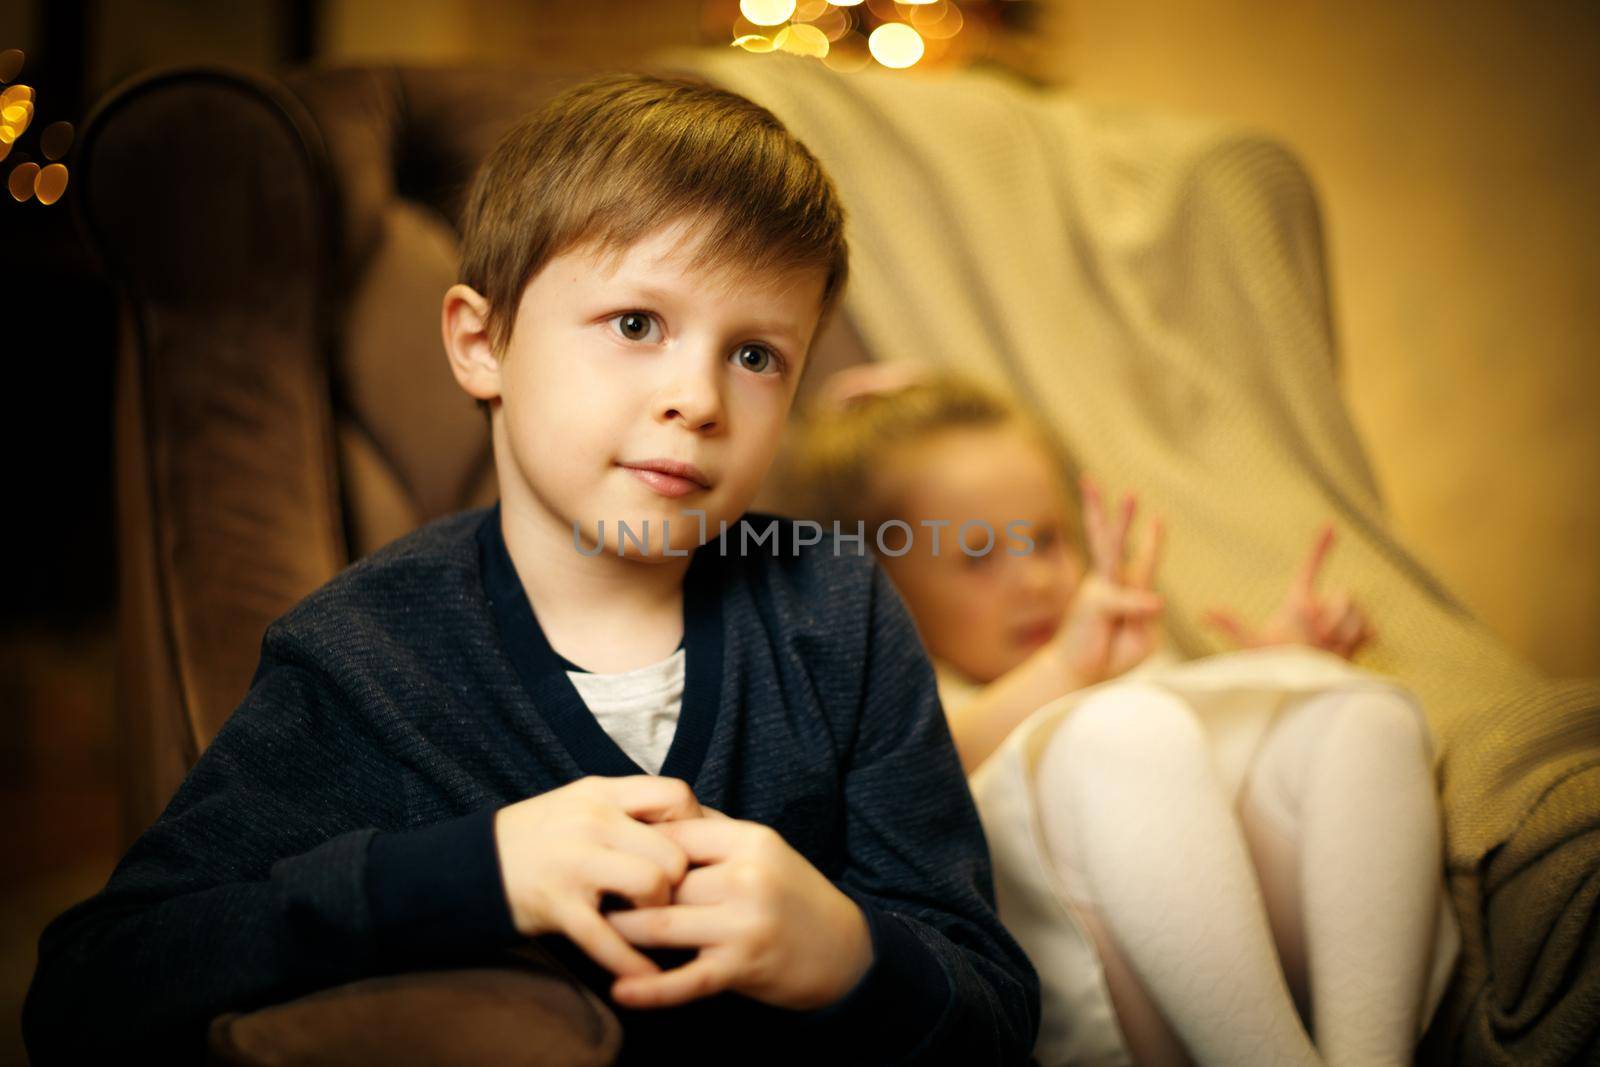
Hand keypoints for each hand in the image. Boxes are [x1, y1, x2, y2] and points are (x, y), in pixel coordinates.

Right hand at [494, 775, 704, 979]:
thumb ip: (629, 811)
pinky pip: (609, 938)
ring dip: (658, 911)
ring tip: (646, 918)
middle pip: (673, 850)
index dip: (695, 826)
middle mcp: (591, 821)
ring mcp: (574, 863)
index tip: (690, 850)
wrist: (471, 867)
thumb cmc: (539, 838)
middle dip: (680, 880)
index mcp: (600, 792)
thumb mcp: (581, 805)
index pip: (675, 795)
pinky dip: (633, 963)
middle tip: (668, 895)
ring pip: (651, 883)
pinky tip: (647, 977)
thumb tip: (695, 825)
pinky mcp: (558, 906)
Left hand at [604, 813, 873, 1011]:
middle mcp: (746, 876)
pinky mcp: (744, 967)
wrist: (844, 949)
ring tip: (592, 934)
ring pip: (663, 926)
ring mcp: (745, 923)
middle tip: (584, 896)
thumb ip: (713, 834)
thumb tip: (656, 814)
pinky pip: (686, 980)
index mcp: (749, 840)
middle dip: (620, 892)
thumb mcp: (763, 852)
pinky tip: (621, 993)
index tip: (603, 856)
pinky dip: (650, 989)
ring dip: (621, 934)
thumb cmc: (792, 896)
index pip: (673, 835)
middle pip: (662, 881)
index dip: (633, 847)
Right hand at [1049, 475, 1165, 685]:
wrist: (1081, 674)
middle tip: (1131, 493)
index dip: (1152, 541)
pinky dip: (1137, 603)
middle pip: (1117, 543)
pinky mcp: (1096, 601)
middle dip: (1124, 516)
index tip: (1158, 520)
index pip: (1143, 562)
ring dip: (1120, 520)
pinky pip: (1123, 599)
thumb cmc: (1110, 655)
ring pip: (1111, 549)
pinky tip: (1156, 604)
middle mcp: (1111, 583)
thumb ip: (1146, 614)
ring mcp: (1101, 589)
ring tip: (1130, 495)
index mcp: (1126, 590)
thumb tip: (1152, 598)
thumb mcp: (1142, 637)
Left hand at [1203, 522, 1374, 659]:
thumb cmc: (1278, 666)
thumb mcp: (1255, 646)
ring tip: (1327, 649)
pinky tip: (1342, 653)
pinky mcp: (1362, 634)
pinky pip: (1368, 629)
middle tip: (1319, 638)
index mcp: (1299, 602)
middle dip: (1334, 617)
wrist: (1304, 689)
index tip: (1330, 524)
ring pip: (1356, 611)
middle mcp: (1322, 606)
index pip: (1311, 568)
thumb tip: (1204, 612)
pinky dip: (1357, 641)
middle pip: (1344, 594)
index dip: (1320, 546)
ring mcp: (1344, 619)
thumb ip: (1233, 627)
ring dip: (1343, 632)